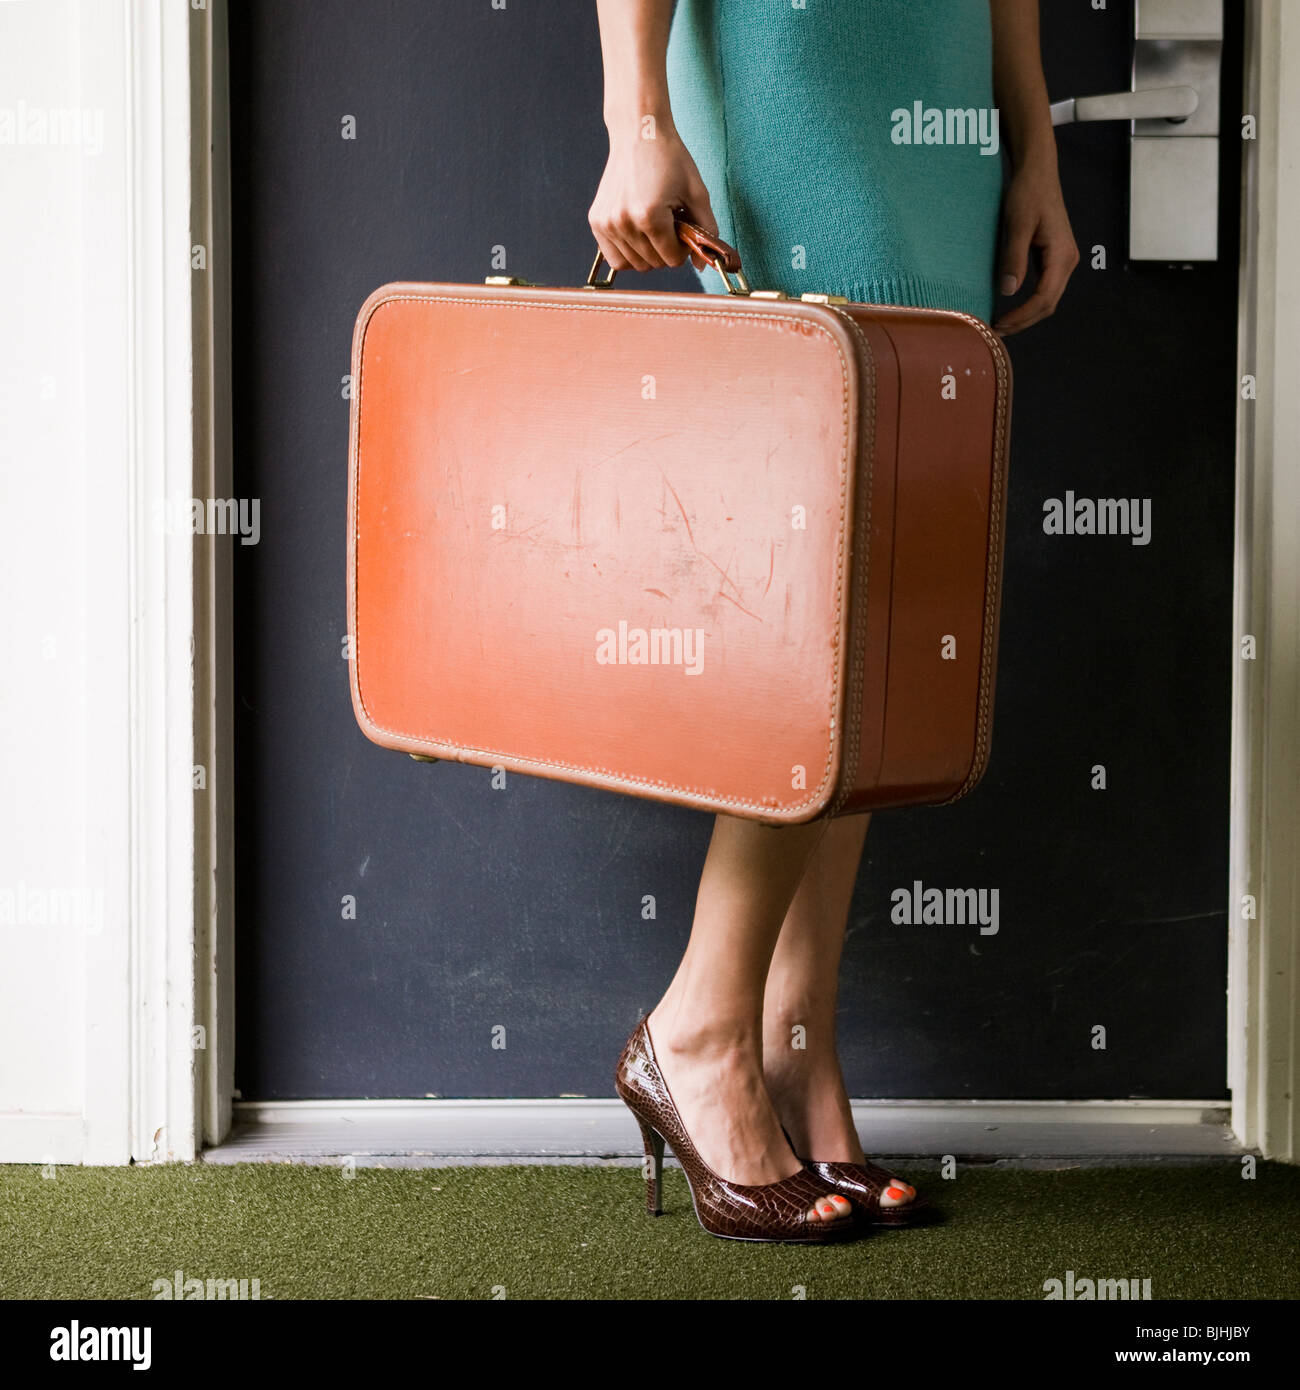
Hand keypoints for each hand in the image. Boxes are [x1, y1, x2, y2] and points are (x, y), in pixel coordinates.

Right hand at [588, 124, 716, 272]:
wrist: (638, 133)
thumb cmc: (670, 158)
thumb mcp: (697, 193)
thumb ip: (705, 230)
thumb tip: (702, 265)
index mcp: (649, 216)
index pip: (672, 259)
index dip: (683, 247)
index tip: (683, 228)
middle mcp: (624, 222)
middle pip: (653, 264)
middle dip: (666, 250)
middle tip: (669, 224)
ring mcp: (607, 223)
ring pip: (634, 265)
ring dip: (648, 252)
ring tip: (653, 225)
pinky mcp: (596, 222)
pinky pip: (614, 258)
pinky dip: (628, 253)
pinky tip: (637, 233)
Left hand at [993, 155, 1078, 335]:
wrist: (1037, 172)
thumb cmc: (1027, 194)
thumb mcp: (1017, 225)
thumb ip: (1014, 258)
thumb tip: (1008, 291)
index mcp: (1062, 255)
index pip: (1044, 298)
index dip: (1022, 316)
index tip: (998, 324)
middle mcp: (1068, 260)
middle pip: (1049, 304)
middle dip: (1024, 321)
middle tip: (996, 331)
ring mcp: (1063, 260)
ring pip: (1048, 299)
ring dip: (1027, 315)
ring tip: (1002, 324)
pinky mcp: (1054, 257)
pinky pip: (1045, 288)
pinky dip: (1029, 303)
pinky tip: (1012, 307)